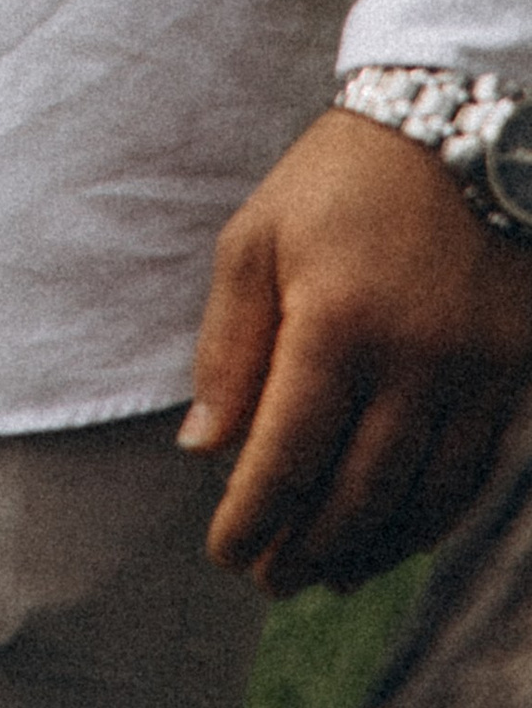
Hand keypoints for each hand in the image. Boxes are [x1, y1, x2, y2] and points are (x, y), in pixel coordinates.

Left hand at [184, 107, 531, 592]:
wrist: (453, 129)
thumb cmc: (336, 181)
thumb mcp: (256, 239)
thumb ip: (229, 347)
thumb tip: (206, 448)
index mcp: (337, 322)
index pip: (287, 454)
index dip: (252, 516)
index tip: (223, 551)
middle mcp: (415, 361)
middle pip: (357, 494)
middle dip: (305, 549)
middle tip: (268, 579)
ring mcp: (474, 374)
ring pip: (422, 501)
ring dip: (369, 550)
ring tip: (324, 573)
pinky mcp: (514, 376)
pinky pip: (473, 476)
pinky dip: (431, 519)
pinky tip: (395, 535)